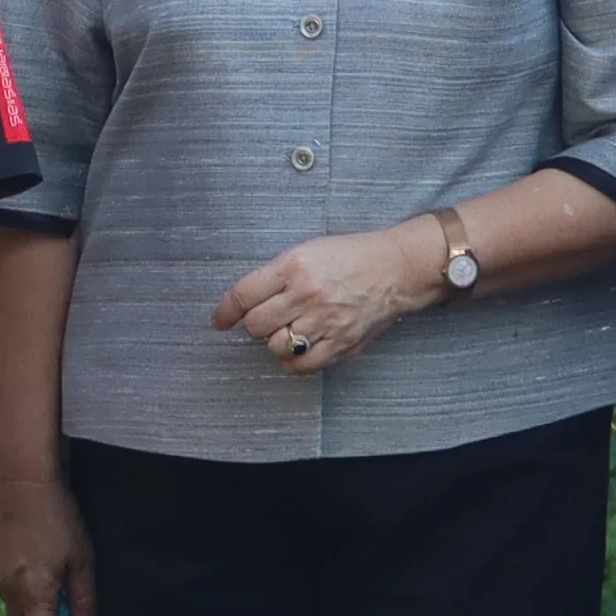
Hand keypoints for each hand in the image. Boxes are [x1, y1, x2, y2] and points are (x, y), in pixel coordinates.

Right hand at [0, 468, 98, 615]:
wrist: (19, 478)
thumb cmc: (59, 515)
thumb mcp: (83, 556)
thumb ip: (85, 597)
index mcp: (36, 591)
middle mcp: (10, 588)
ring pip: (14, 604)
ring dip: (31, 606)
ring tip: (48, 581)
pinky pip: (4, 583)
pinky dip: (20, 584)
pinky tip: (31, 560)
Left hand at [212, 225, 429, 378]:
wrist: (396, 269)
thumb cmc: (351, 256)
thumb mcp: (307, 250)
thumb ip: (277, 275)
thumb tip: (245, 302)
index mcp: (294, 266)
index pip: (244, 294)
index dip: (226, 312)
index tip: (220, 321)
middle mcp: (307, 294)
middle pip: (256, 325)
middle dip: (255, 325)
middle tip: (265, 321)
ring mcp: (325, 321)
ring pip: (276, 346)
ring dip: (275, 342)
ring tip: (288, 331)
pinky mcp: (341, 342)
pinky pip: (302, 365)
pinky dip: (293, 362)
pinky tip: (298, 350)